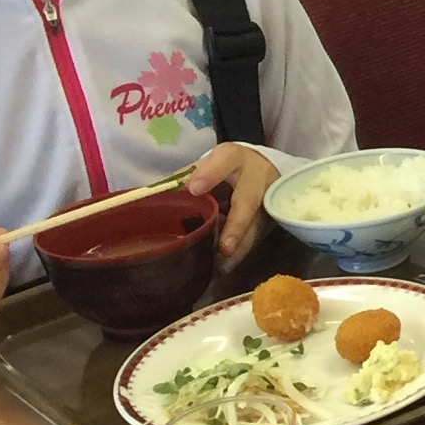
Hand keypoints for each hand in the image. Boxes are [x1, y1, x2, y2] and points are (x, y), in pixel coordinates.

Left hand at [183, 142, 277, 264]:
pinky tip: (226, 267)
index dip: (210, 175)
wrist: (263, 168)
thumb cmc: (226, 168)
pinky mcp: (272, 217)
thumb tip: (152, 196)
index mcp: (235, 158)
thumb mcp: (208, 164)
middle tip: (225, 248)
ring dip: (240, 247)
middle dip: (237, 226)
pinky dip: (241, 253)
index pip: (225, 161)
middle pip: (249, 201)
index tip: (194, 190)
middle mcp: (257, 177)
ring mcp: (269, 199)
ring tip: (222, 267)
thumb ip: (185, 177)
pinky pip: (257, 237)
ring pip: (256, 225)